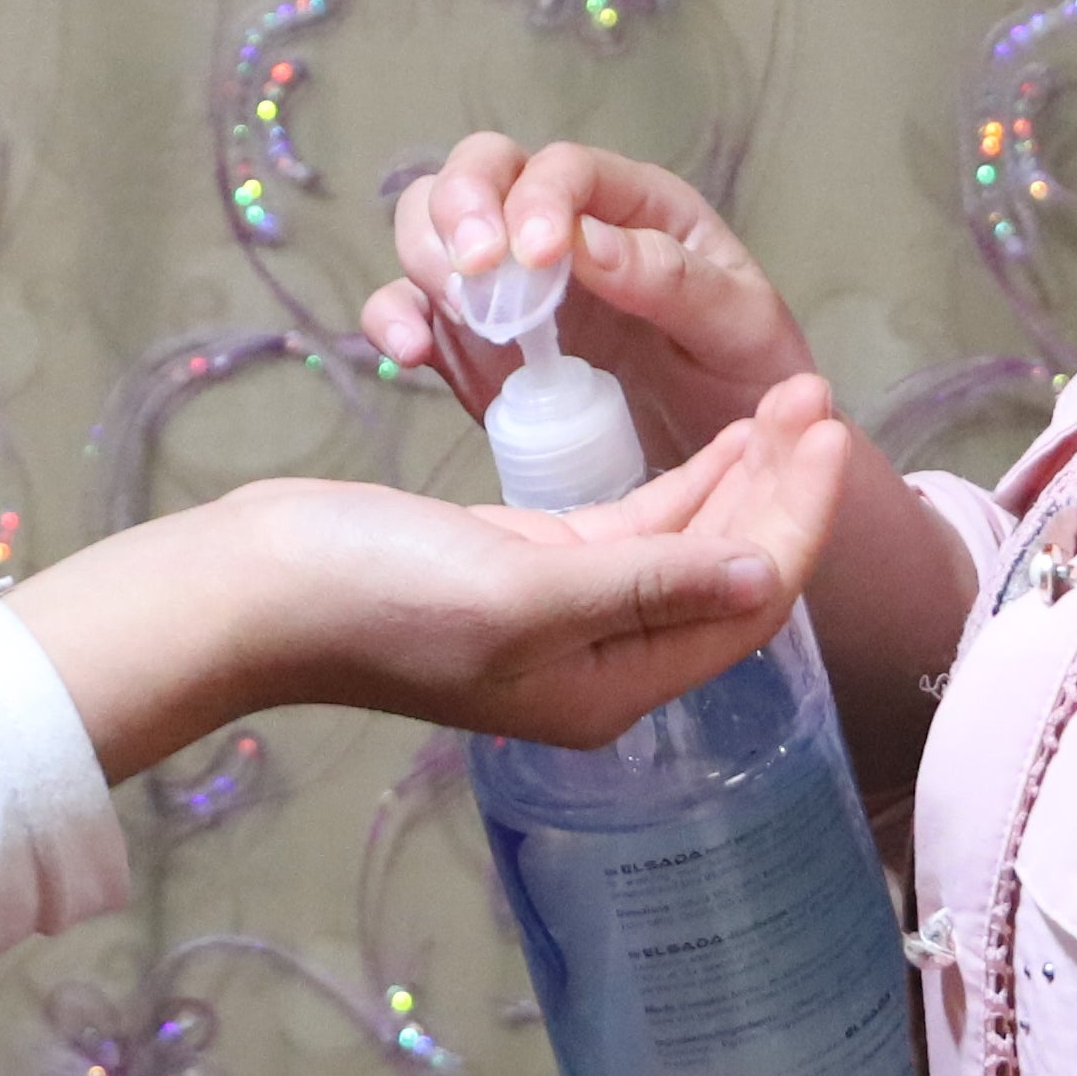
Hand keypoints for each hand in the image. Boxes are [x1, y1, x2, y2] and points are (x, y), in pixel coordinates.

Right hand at [11, 391, 855, 772]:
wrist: (248, 591)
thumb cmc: (373, 594)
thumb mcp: (521, 589)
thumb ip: (646, 581)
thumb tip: (762, 572)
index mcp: (610, 683)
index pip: (744, 600)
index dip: (796, 514)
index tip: (828, 425)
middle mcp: (599, 657)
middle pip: (724, 571)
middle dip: (781, 489)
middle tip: (816, 392)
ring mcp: (559, 611)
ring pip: (681, 541)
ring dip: (739, 476)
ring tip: (788, 403)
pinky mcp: (519, 565)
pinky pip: (626, 525)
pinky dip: (676, 482)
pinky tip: (716, 439)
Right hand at [365, 137, 824, 469]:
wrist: (732, 465)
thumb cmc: (746, 380)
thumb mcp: (741, 328)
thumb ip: (675, 281)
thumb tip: (587, 244)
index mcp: (633, 207)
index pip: (565, 169)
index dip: (540, 198)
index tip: (536, 254)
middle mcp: (560, 228)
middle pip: (481, 171)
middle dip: (463, 206)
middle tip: (476, 267)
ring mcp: (507, 283)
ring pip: (433, 226)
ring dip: (427, 256)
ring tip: (460, 316)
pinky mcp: (470, 343)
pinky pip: (411, 308)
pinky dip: (394, 319)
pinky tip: (410, 355)